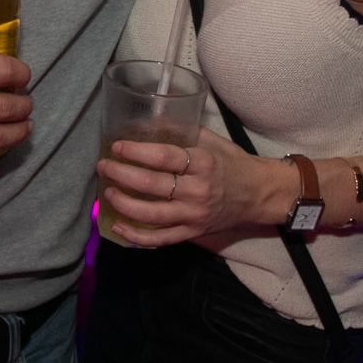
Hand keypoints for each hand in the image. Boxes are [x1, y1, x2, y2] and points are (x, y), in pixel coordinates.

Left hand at [97, 127, 284, 245]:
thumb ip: (179, 132)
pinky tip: (119, 228)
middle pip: (153, 185)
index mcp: (203, 163)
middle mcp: (197, 191)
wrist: (258, 194)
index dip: (136, 152)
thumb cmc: (232, 163)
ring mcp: (194, 215)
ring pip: (153, 215)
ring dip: (125, 205)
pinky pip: (162, 239)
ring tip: (108, 194)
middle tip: (104, 167)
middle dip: (122, 175)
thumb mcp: (210, 140)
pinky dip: (137, 237)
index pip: (164, 158)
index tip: (117, 146)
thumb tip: (145, 123)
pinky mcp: (193, 233)